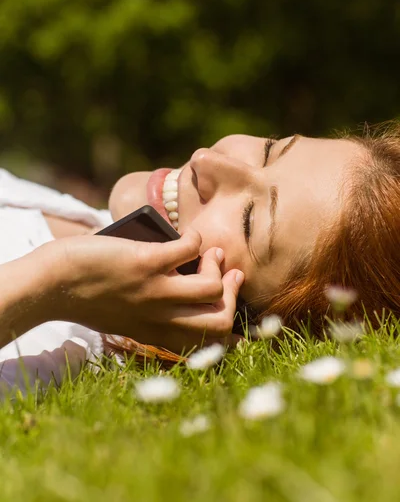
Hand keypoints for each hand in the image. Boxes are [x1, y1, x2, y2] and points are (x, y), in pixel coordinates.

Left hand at [45, 229, 244, 353]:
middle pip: (220, 321)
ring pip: (212, 287)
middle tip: (227, 275)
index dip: (228, 319)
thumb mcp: (121, 317)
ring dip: (215, 264)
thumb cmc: (81, 295)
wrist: (49, 283)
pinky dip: (194, 239)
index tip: (227, 295)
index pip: (207, 341)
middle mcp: (160, 319)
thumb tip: (181, 276)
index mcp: (155, 334)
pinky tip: (186, 235)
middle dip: (232, 295)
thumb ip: (150, 309)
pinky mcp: (146, 264)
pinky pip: (188, 249)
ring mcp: (155, 292)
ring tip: (205, 252)